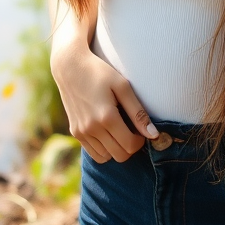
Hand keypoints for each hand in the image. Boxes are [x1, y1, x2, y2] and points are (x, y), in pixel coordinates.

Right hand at [50, 34, 157, 163]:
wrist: (70, 67)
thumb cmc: (100, 73)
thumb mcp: (123, 86)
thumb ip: (138, 112)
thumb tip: (153, 134)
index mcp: (106, 117)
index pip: (130, 145)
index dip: (140, 141)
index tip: (141, 130)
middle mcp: (92, 128)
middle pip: (120, 155)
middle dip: (130, 147)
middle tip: (132, 131)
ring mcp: (81, 132)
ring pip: (106, 157)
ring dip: (116, 148)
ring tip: (119, 130)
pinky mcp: (75, 133)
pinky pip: (94, 153)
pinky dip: (104, 149)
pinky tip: (107, 132)